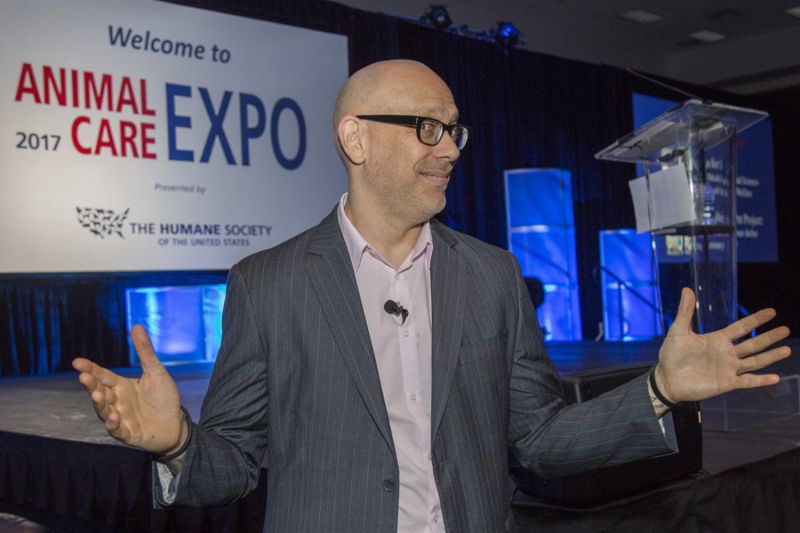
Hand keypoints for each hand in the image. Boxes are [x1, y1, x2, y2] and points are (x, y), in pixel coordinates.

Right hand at [72, 325, 186, 454]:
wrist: (177, 424)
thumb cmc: (164, 398)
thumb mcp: (156, 372)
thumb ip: (145, 352)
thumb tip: (136, 325)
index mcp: (121, 386)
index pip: (103, 376)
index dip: (90, 369)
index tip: (76, 361)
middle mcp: (117, 402)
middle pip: (100, 392)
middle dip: (91, 386)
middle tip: (84, 376)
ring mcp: (121, 418)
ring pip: (104, 411)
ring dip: (99, 404)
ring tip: (97, 395)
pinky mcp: (128, 434)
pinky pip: (117, 430)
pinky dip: (113, 424)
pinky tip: (113, 417)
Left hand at [655, 288, 790, 403]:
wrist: (666, 379)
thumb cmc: (671, 355)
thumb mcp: (678, 331)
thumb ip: (685, 312)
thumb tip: (687, 289)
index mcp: (718, 340)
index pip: (741, 327)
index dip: (756, 320)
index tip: (772, 312)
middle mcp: (727, 353)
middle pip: (753, 344)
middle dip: (769, 337)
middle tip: (786, 329)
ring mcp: (728, 369)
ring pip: (755, 361)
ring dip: (771, 356)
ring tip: (787, 349)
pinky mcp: (726, 383)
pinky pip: (747, 381)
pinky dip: (761, 380)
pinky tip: (775, 377)